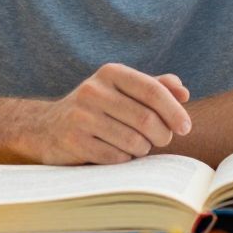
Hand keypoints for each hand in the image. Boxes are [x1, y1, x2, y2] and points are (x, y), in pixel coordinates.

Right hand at [22, 64, 193, 164]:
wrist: (46, 127)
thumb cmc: (97, 108)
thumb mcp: (122, 90)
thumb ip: (154, 87)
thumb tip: (183, 92)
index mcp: (110, 73)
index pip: (153, 91)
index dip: (174, 111)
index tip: (186, 128)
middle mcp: (94, 91)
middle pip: (146, 120)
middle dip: (162, 135)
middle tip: (162, 140)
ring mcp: (81, 116)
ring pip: (134, 141)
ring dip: (143, 148)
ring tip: (138, 145)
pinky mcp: (74, 141)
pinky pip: (116, 157)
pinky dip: (124, 159)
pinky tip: (118, 152)